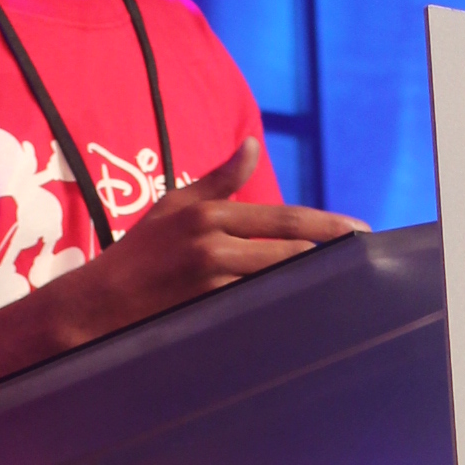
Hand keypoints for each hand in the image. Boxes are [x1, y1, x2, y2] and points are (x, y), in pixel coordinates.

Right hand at [74, 137, 363, 333]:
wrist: (95, 305)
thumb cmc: (139, 255)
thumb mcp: (174, 207)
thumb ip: (218, 180)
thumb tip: (252, 145)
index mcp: (208, 214)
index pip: (284, 218)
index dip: (328, 226)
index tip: (361, 232)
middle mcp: (211, 243)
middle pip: (289, 249)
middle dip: (332, 254)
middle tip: (369, 261)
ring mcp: (208, 280)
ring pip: (277, 281)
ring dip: (313, 284)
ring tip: (349, 288)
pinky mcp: (204, 313)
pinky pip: (255, 312)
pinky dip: (282, 312)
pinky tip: (309, 319)